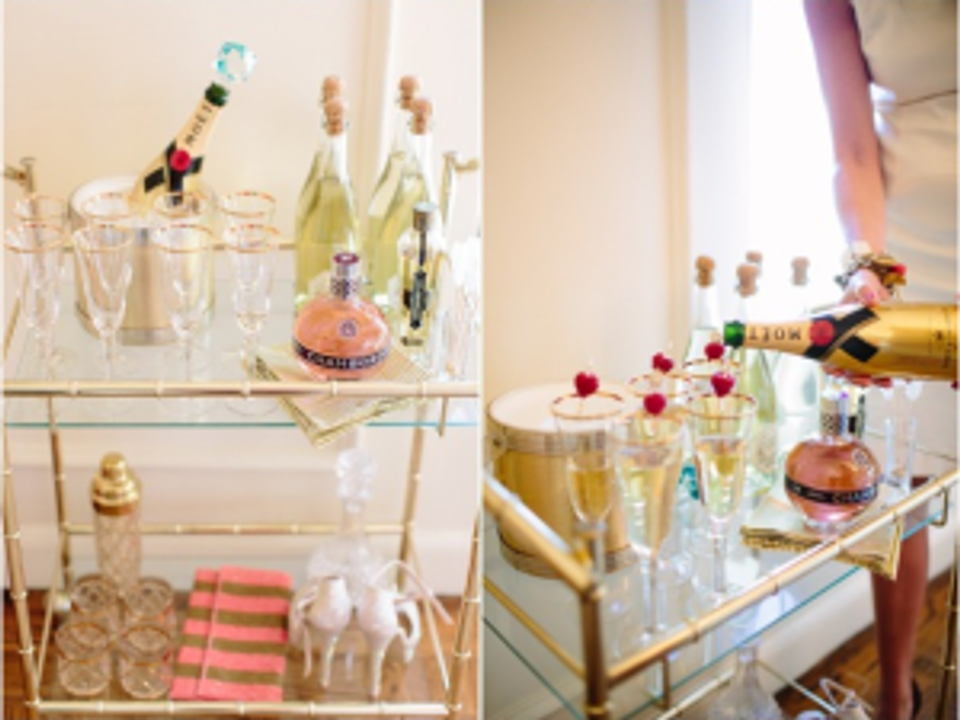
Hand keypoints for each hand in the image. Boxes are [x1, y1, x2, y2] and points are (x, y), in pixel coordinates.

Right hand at [826, 268, 892, 385]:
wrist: (878, 287)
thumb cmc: (862, 284)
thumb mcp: (859, 282)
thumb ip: (863, 288)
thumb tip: (870, 298)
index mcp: (836, 329)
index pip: (825, 351)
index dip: (829, 364)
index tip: (836, 370)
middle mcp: (847, 341)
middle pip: (843, 366)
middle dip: (852, 377)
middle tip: (864, 380)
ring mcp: (863, 345)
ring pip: (861, 369)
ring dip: (870, 379)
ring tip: (882, 381)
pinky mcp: (880, 347)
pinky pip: (880, 365)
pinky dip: (886, 373)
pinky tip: (895, 376)